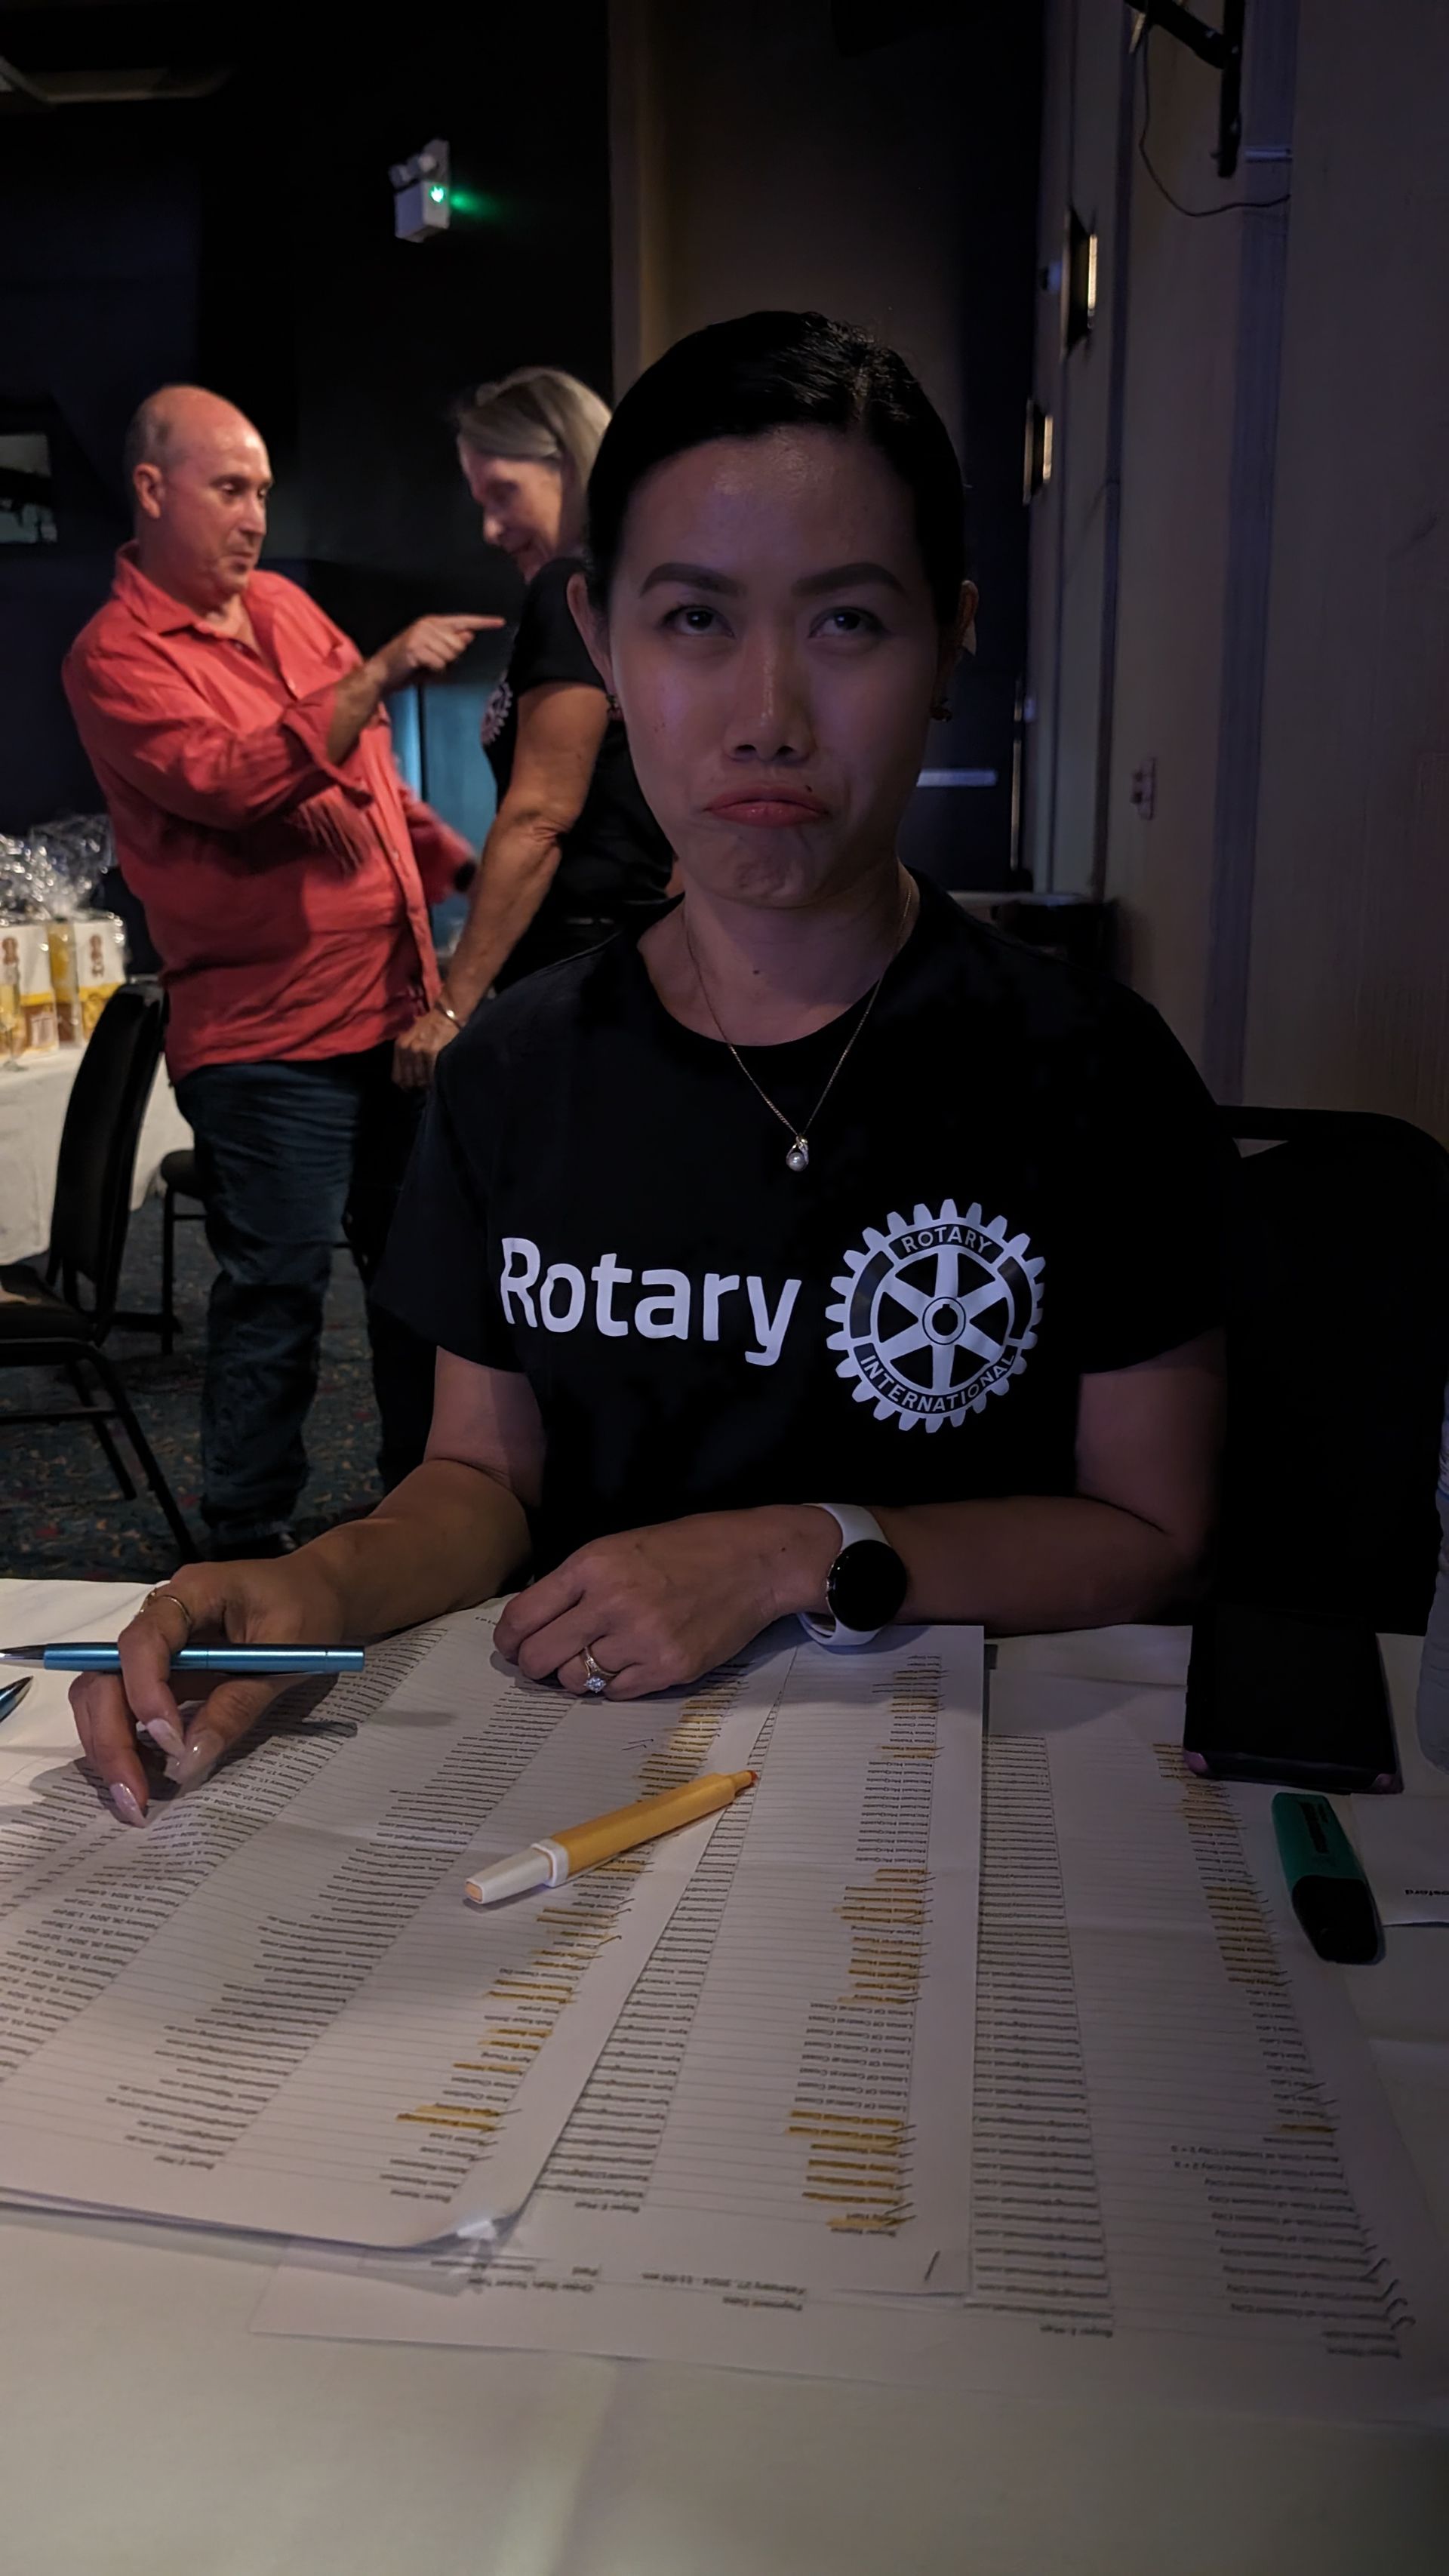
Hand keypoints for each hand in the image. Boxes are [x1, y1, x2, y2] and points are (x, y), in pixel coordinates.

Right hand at [70, 1554, 346, 1825]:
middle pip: (105, 1675)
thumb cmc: (310, 1610)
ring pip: (102, 1695)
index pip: (142, 1641)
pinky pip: (126, 1708)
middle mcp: (160, 1618)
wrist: (321, 1591)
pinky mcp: (162, 1675)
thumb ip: (238, 1704)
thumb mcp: (287, 1656)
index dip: (146, 1693)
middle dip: (111, 1738)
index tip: (171, 1743)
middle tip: (133, 1796)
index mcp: (193, 1593)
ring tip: (135, 1798)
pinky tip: (147, 1779)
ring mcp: (156, 1648)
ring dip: (110, 1747)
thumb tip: (187, 1761)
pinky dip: (128, 1746)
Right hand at [371, 614, 501, 690]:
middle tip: (433, 661)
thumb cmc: (409, 663)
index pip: (464, 620)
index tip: (500, 622)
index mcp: (433, 622)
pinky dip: (434, 671)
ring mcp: (421, 635)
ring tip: (426, 664)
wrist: (383, 671)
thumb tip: (469, 635)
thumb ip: (452, 642)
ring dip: (441, 666)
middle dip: (451, 658)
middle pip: (460, 644)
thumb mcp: (434, 651)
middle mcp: (428, 624)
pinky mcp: (416, 648)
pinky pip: (440, 664)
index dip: (483, 622)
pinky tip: (421, 668)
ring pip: (451, 655)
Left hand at [392, 1005, 459, 1089]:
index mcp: (399, 1046)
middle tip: (425, 1089)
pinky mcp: (431, 1052)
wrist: (446, 1014)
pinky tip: (438, 1079)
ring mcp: (418, 1050)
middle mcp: (406, 1049)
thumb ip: (406, 1054)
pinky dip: (435, 1080)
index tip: (413, 1089)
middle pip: (408, 1081)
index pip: (397, 1077)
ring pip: (420, 1080)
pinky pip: (431, 1074)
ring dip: (426, 1086)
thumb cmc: (430, 1026)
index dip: (405, 1086)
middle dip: (416, 1088)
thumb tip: (408, 1079)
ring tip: (433, 1085)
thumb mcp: (411, 1037)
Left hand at [494, 1507, 835, 1698]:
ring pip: (576, 1680)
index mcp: (593, 1565)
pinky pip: (616, 1693)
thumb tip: (534, 1621)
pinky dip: (613, 1684)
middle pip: (540, 1656)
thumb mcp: (621, 1546)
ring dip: (576, 1675)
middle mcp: (611, 1603)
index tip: (511, 1645)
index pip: (523, 1616)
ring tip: (592, 1660)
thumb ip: (577, 1581)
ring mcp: (641, 1639)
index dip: (509, 1639)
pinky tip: (628, 1663)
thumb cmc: (687, 1548)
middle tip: (540, 1664)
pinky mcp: (668, 1668)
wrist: (754, 1562)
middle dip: (533, 1665)